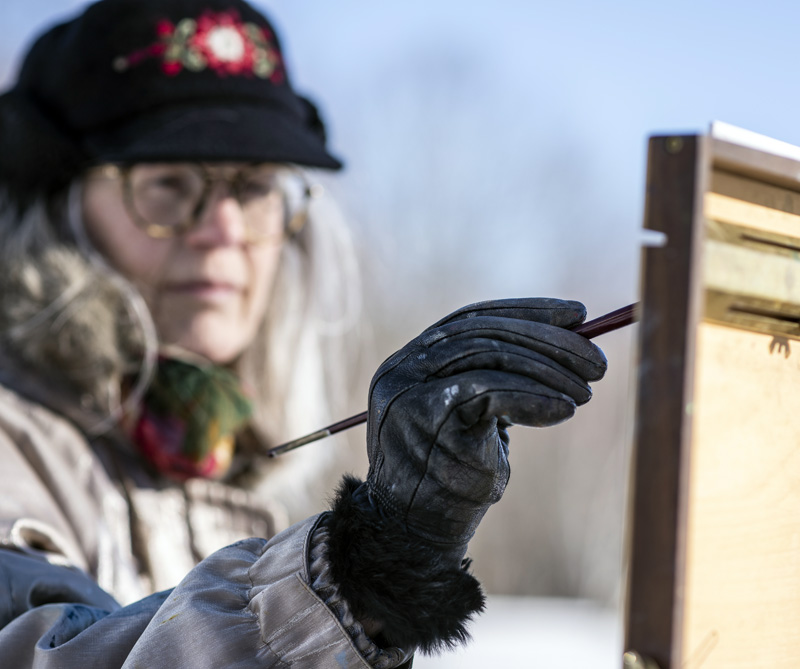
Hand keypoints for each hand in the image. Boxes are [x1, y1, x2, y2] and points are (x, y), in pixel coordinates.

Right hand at [364, 297, 606, 564]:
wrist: (414, 534)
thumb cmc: (453, 477)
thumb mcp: (475, 418)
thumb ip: (498, 379)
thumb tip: (566, 345)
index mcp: (411, 362)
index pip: (472, 319)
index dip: (528, 312)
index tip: (578, 315)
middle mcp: (403, 369)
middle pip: (484, 332)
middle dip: (547, 340)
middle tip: (597, 359)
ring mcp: (410, 391)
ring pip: (489, 355)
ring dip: (547, 368)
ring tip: (586, 389)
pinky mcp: (426, 417)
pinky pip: (490, 390)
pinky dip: (534, 397)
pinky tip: (565, 410)